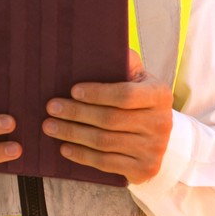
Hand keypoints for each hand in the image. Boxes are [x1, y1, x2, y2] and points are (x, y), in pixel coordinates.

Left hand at [43, 50, 172, 183]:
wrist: (164, 139)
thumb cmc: (141, 102)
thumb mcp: (139, 79)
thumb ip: (125, 62)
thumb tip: (103, 45)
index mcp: (159, 95)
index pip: (125, 95)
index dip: (97, 93)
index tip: (73, 90)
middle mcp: (160, 123)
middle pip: (110, 120)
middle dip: (76, 113)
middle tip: (51, 108)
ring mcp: (153, 149)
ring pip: (104, 142)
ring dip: (72, 134)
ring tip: (50, 126)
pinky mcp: (144, 169)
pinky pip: (106, 163)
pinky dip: (82, 156)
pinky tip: (65, 148)